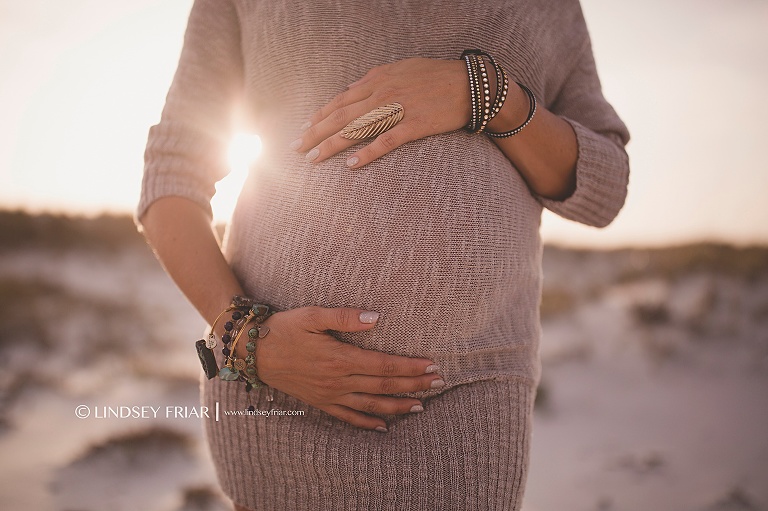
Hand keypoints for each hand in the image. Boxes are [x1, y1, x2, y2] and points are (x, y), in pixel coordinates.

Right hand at [249, 306, 442, 431]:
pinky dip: (367, 422)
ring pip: (371, 404)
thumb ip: (345, 317)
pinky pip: (348, 417)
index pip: (384, 365)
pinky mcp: (320, 401)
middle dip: (414, 385)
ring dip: (398, 406)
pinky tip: (382, 426)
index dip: (410, 367)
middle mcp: (337, 380)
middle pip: (384, 385)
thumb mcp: (312, 315)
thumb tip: (376, 318)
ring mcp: (329, 394)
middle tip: (439, 383)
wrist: (252, 352)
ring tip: (421, 406)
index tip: (432, 366)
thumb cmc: (283, 328)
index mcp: (340, 358)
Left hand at [291, 58, 470, 167]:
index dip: (319, 116)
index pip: (340, 100)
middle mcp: (383, 94)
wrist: (471, 85)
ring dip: (332, 145)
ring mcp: (397, 110)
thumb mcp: (402, 68)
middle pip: (340, 116)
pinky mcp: (414, 126)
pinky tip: (351, 166)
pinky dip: (367, 154)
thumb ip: (375, 79)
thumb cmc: (436, 76)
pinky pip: (385, 142)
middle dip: (315, 133)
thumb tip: (352, 88)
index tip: (304, 129)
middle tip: (297, 148)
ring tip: (314, 159)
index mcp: (378, 80)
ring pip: (356, 130)